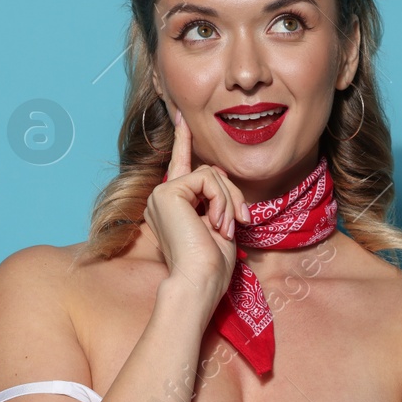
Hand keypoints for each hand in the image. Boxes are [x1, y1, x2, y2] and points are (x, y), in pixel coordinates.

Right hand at [143, 107, 252, 305]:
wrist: (198, 282)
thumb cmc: (211, 267)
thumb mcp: (219, 227)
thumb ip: (217, 201)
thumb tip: (221, 180)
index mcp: (173, 208)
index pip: (180, 168)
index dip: (182, 142)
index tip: (181, 118)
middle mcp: (162, 199)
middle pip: (208, 173)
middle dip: (232, 195)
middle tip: (239, 222)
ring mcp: (162, 195)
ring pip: (210, 174)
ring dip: (228, 200)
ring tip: (226, 228)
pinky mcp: (168, 192)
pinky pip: (206, 178)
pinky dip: (221, 200)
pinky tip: (217, 223)